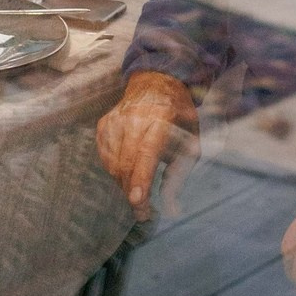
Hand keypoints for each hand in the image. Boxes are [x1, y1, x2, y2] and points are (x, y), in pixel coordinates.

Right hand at [96, 71, 198, 215]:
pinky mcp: (104, 124)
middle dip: (133, 192)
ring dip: (125, 183)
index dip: (141, 179)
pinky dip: (116, 170)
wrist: (156, 83)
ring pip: (113, 164)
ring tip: (139, 187)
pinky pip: (105, 157)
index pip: (146, 153)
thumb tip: (172, 209)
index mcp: (161, 119)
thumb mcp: (191, 141)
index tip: (138, 201)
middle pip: (126, 163)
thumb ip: (180, 174)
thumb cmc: (178, 116)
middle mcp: (134, 118)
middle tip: (142, 212)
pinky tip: (128, 169)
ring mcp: (115, 120)